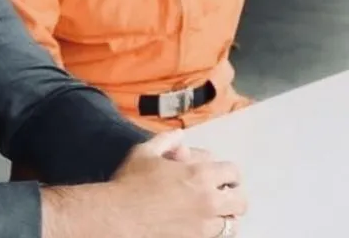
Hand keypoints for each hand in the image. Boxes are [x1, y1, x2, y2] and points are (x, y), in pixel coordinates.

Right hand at [107, 130, 245, 237]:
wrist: (120, 217)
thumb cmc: (131, 182)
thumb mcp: (145, 152)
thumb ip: (166, 140)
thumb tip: (180, 134)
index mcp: (199, 174)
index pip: (233, 173)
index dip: (227, 172)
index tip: (220, 175)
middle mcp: (208, 201)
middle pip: (240, 201)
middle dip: (233, 196)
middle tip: (220, 194)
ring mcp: (205, 225)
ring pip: (232, 223)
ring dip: (225, 215)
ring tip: (212, 212)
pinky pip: (218, 236)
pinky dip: (214, 229)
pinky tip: (201, 223)